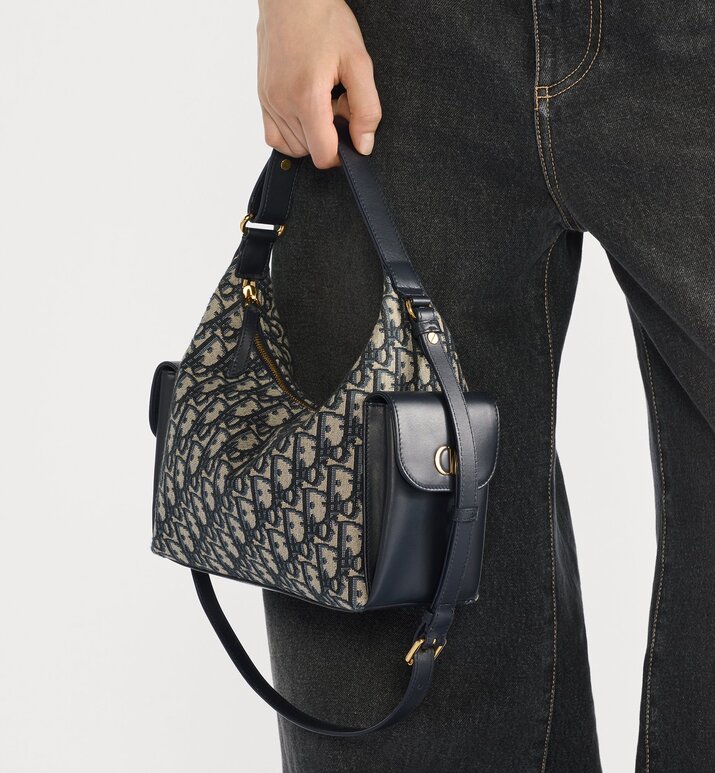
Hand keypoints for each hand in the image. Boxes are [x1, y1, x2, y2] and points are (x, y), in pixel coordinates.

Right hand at [257, 0, 381, 167]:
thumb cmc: (324, 21)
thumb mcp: (359, 62)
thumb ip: (366, 109)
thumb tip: (363, 145)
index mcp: (307, 98)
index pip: (324, 156)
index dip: (343, 153)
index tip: (351, 132)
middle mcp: (282, 104)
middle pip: (310, 153)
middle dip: (329, 138)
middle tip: (338, 106)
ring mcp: (269, 102)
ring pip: (293, 147)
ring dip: (311, 136)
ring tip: (322, 104)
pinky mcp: (263, 98)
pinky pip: (274, 136)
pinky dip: (292, 135)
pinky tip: (305, 113)